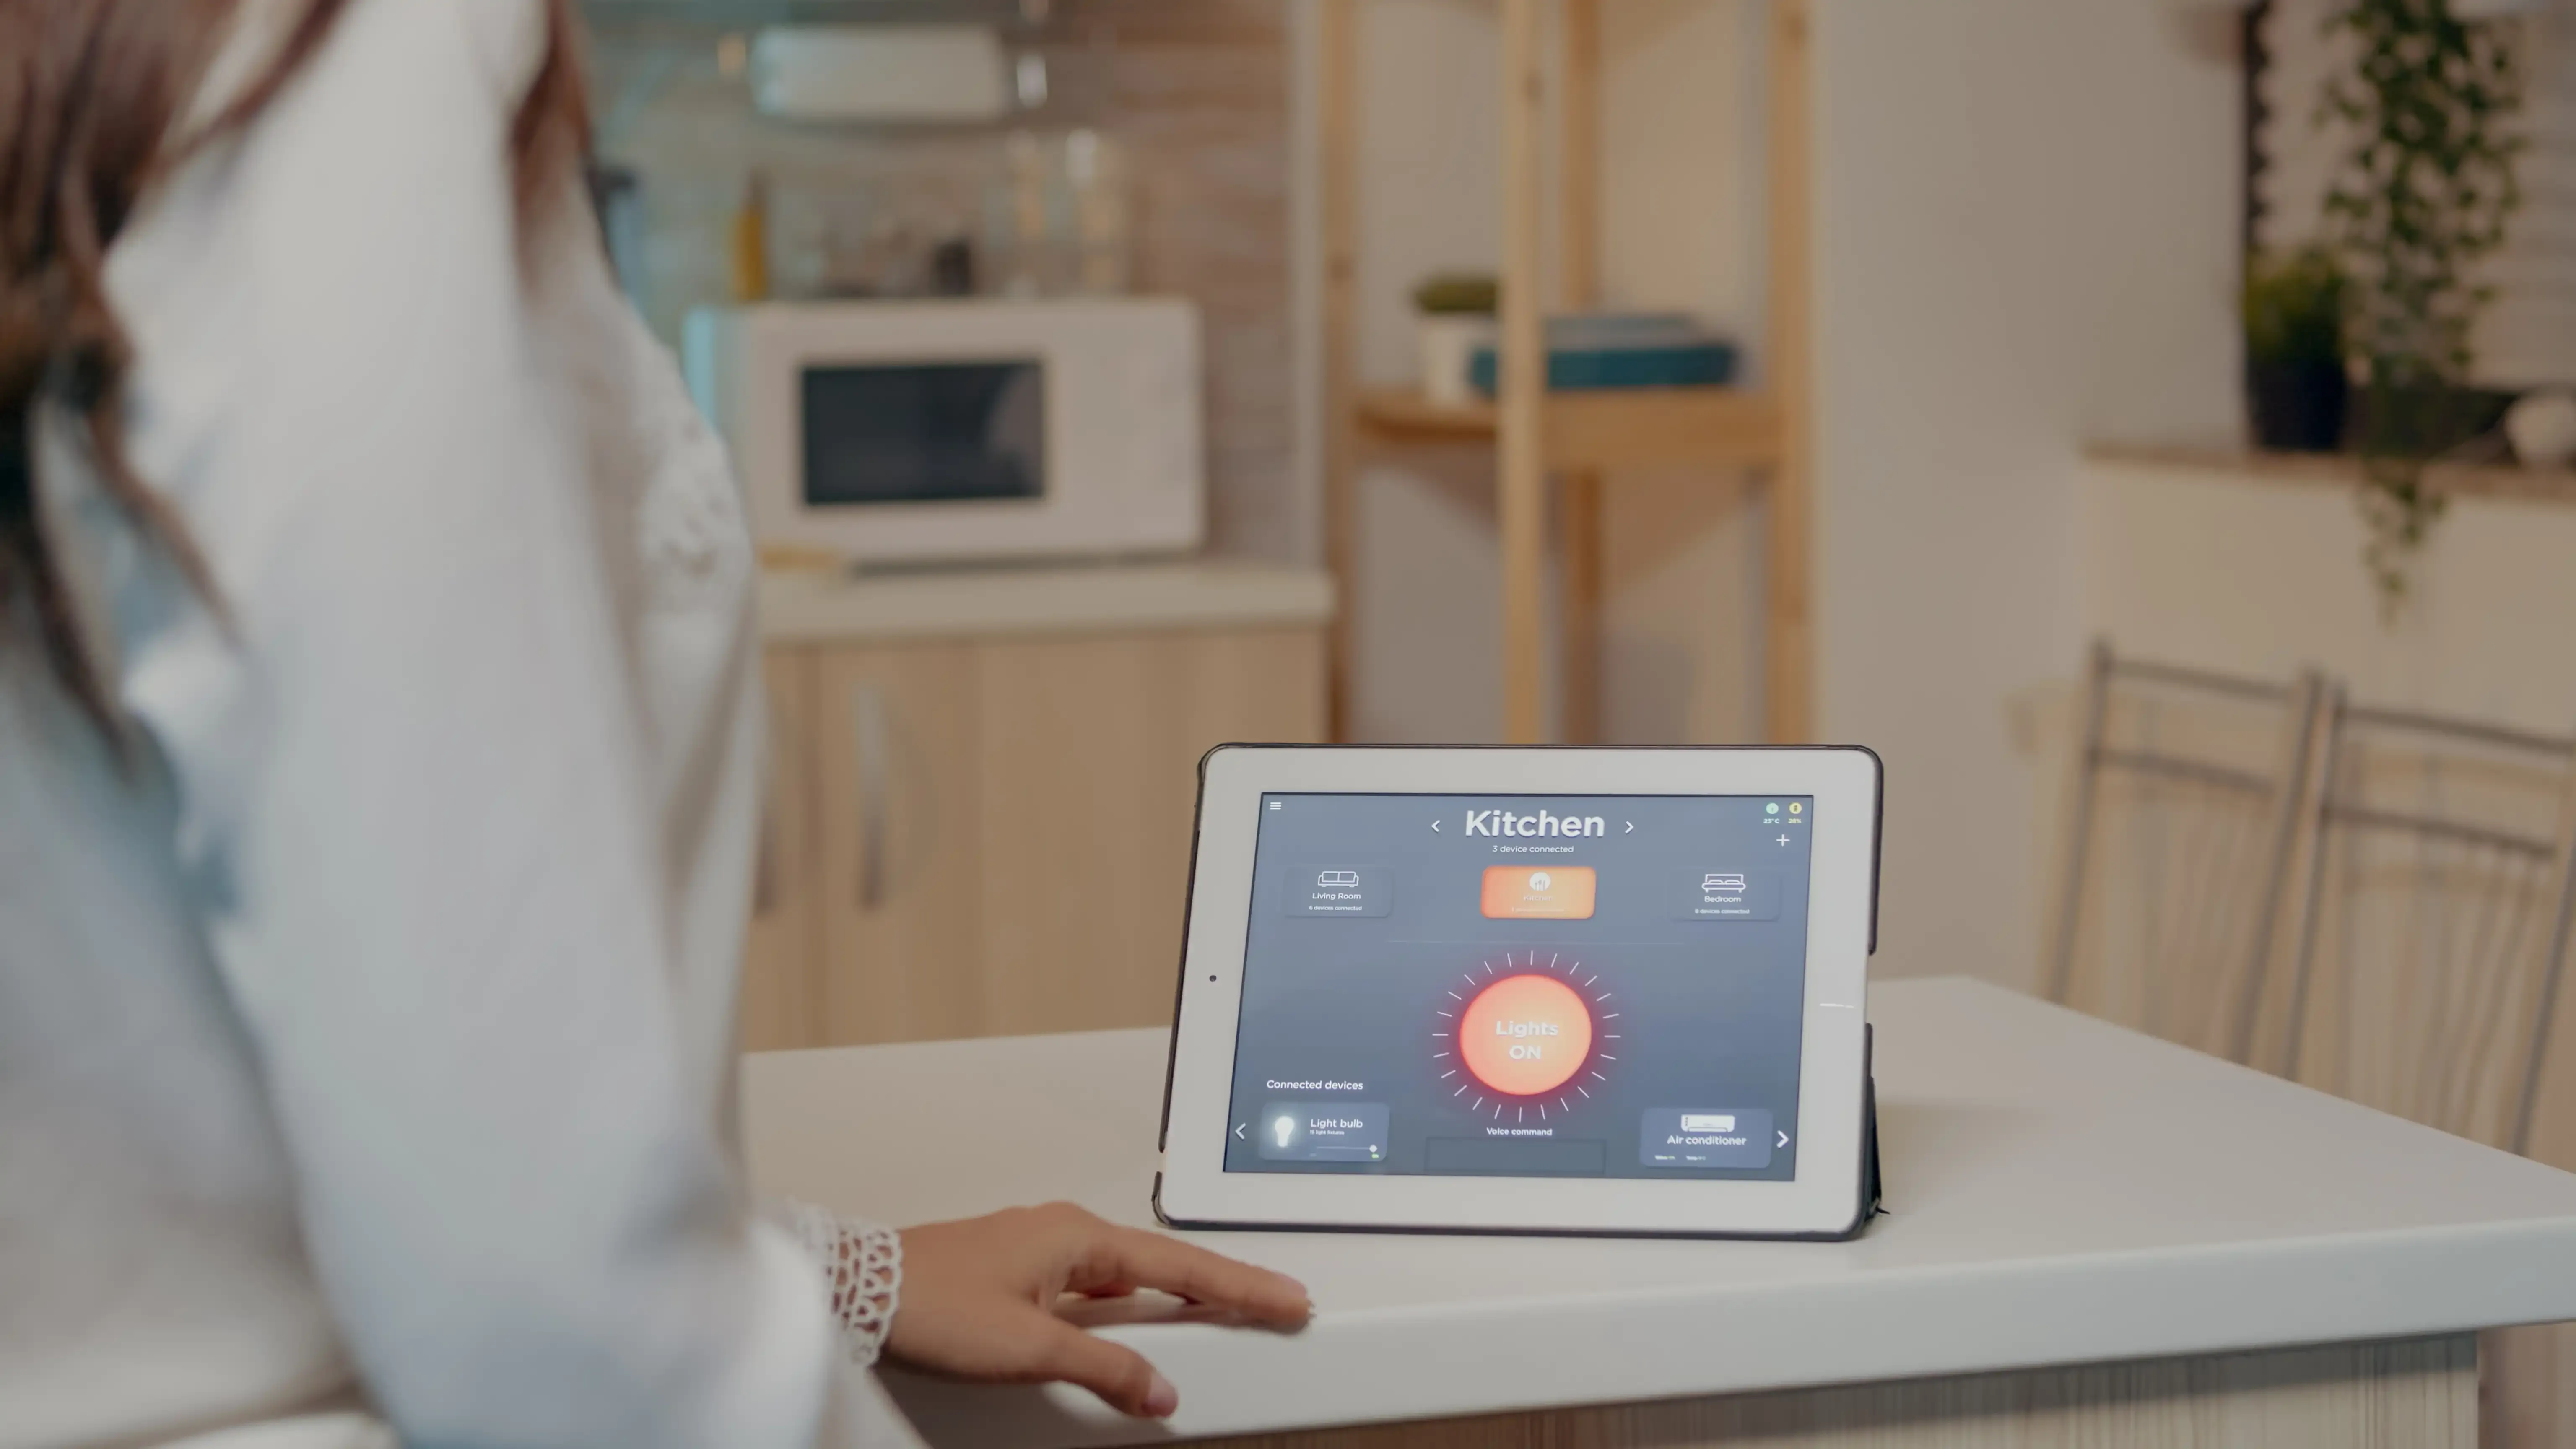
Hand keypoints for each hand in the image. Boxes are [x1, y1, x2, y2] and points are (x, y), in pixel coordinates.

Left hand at [887, 1201, 1309, 1418]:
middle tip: (1277, 1303)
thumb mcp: (1028, 1349)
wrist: (860, 1289)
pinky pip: (1100, 1287)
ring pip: (1132, 1275)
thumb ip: (1102, 1370)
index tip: (1286, 1298)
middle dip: (1225, 1286)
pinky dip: (1136, 1303)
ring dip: (1181, 1294)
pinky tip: (1142, 1324)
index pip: (1182, 1267)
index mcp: (1078, 1239)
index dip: (1240, 1286)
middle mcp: (1066, 1235)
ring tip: (1227, 1313)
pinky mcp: (1024, 1272)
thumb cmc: (930, 1302)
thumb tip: (1157, 1390)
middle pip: (1167, 1264)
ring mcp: (1044, 1250)